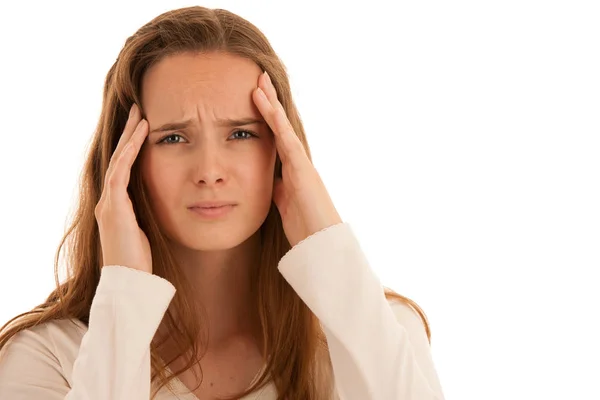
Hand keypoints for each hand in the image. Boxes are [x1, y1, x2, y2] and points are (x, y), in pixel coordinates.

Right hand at [94, 104, 152, 273]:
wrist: (128, 283)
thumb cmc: (140, 263)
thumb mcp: (149, 233)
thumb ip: (152, 217)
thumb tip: (171, 206)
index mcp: (117, 206)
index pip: (125, 168)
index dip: (132, 147)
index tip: (144, 128)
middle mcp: (109, 201)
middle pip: (118, 158)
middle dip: (128, 133)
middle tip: (139, 110)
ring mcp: (109, 204)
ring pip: (118, 161)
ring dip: (129, 137)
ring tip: (140, 115)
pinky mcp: (113, 208)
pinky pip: (121, 173)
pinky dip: (130, 153)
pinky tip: (140, 137)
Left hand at [252, 71, 342, 247]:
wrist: (322, 242)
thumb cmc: (305, 228)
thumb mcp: (284, 206)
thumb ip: (278, 191)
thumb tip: (269, 182)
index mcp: (292, 171)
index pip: (275, 139)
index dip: (267, 119)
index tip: (255, 101)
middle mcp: (298, 162)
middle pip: (280, 126)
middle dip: (270, 104)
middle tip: (259, 81)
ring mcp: (301, 162)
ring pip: (283, 127)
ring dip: (271, 104)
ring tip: (259, 82)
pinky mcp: (301, 167)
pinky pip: (286, 138)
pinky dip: (276, 120)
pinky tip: (266, 103)